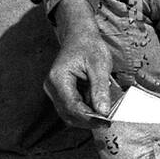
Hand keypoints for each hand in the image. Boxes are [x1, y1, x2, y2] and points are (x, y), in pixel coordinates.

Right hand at [44, 0, 113, 126]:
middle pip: (68, 114)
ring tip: (104, 115)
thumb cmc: (89, 46)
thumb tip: (103, 112)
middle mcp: (51, 87)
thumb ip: (100, 89)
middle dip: (88, 120)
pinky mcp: (60, 93)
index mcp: (58, 78)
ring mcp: (54, 91)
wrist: (79, 36)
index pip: (72, 106)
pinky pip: (71, 108)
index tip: (106, 122)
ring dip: (87, 117)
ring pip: (69, 114)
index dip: (89, 118)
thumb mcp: (100, 65)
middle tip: (108, 122)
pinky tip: (97, 107)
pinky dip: (85, 111)